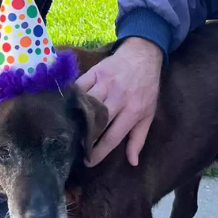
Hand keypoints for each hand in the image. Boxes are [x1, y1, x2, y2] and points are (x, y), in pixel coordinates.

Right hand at [75, 37, 162, 166]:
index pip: (112, 137)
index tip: (89, 161)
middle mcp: (118, 97)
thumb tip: (133, 162)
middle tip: (77, 148)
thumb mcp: (148, 114)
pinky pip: (79, 86)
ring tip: (70, 129)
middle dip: (85, 137)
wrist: (143, 55)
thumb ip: (139, 139)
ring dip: (77, 118)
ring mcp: (106, 83)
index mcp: (133, 111)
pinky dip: (73, 97)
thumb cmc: (146, 88)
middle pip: (97, 121)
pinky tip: (69, 106)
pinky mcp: (95, 71)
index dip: (99, 152)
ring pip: (86, 104)